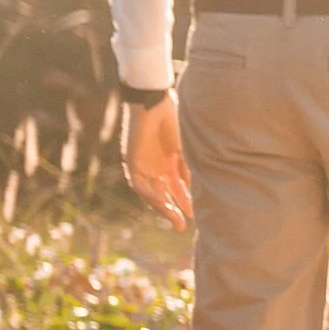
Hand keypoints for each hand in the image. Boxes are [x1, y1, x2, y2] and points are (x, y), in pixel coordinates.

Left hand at [124, 94, 192, 230]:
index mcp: (170, 161)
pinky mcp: (132, 162)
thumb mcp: (186, 148)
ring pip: (151, 193)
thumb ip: (188, 168)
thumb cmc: (174, 118)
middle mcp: (156, 166)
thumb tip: (196, 189)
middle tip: (183, 227)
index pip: (177, 187)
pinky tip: (160, 203)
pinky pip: (138, 184)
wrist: (154, 102)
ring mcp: (143, 165)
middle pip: (165, 194)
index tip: (195, 215)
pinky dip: (149, 194)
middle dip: (173, 210)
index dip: (186, 201)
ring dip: (162, 207)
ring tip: (173, 219)